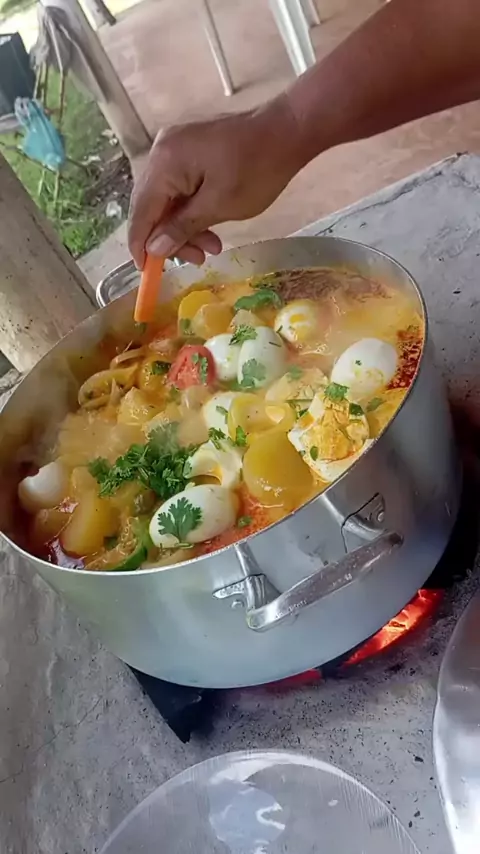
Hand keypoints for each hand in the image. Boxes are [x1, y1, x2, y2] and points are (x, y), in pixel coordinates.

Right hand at [128, 97, 301, 268]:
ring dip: (185, 227)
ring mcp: (175, 147)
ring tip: (213, 247)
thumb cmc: (257, 169)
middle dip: (171, 238)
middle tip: (198, 260)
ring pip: (168, 199)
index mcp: (164, 162)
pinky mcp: (190, 150)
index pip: (141, 211)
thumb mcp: (219, 206)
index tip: (146, 273)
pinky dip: (192, 210)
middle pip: (152, 206)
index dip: (140, 245)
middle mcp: (161, 151)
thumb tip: (153, 249)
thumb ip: (182, 228)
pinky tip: (210, 228)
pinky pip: (180, 187)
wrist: (288, 130)